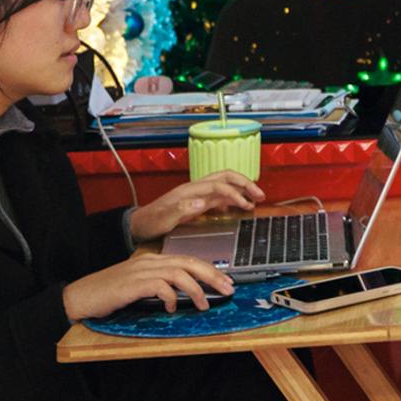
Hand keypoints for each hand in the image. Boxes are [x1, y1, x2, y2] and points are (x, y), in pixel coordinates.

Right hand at [62, 253, 233, 318]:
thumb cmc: (110, 293)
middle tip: (229, 289)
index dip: (210, 269)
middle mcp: (150, 261)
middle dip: (213, 275)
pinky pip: (160, 286)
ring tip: (205, 304)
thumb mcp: (138, 285)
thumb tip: (181, 294)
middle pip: (189, 262)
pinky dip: (171, 297)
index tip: (226, 281)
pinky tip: (172, 307)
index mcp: (153, 259)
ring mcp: (141, 270)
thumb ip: (158, 284)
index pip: (188, 259)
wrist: (81, 295)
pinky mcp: (133, 284)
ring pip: (179, 273)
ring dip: (196, 289)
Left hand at [128, 172, 265, 242]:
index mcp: (190, 191)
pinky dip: (233, 198)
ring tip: (256, 199)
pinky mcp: (198, 202)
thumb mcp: (164, 219)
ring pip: (225, 183)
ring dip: (241, 188)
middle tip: (260, 195)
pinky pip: (220, 195)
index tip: (247, 205)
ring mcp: (198, 194)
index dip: (235, 193)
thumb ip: (182, 209)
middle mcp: (196, 189)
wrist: (140, 224)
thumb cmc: (151, 222)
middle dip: (245, 183)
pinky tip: (239, 206)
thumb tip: (203, 201)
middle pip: (225, 177)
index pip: (219, 185)